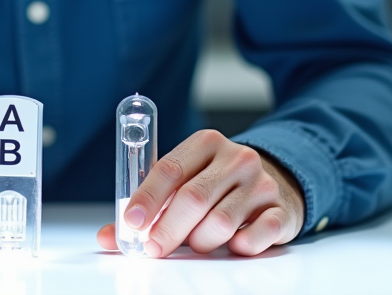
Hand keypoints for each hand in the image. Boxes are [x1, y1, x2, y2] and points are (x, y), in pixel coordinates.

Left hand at [96, 129, 304, 256]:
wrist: (276, 181)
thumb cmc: (218, 184)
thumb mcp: (185, 182)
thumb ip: (149, 207)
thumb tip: (110, 236)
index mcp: (206, 143)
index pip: (169, 168)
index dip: (146, 198)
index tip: (131, 223)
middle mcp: (236, 158)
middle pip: (192, 198)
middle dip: (167, 230)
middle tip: (154, 248)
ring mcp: (262, 183)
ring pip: (220, 223)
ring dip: (201, 242)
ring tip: (199, 241)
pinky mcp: (281, 210)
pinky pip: (255, 237)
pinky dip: (239, 246)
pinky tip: (234, 243)